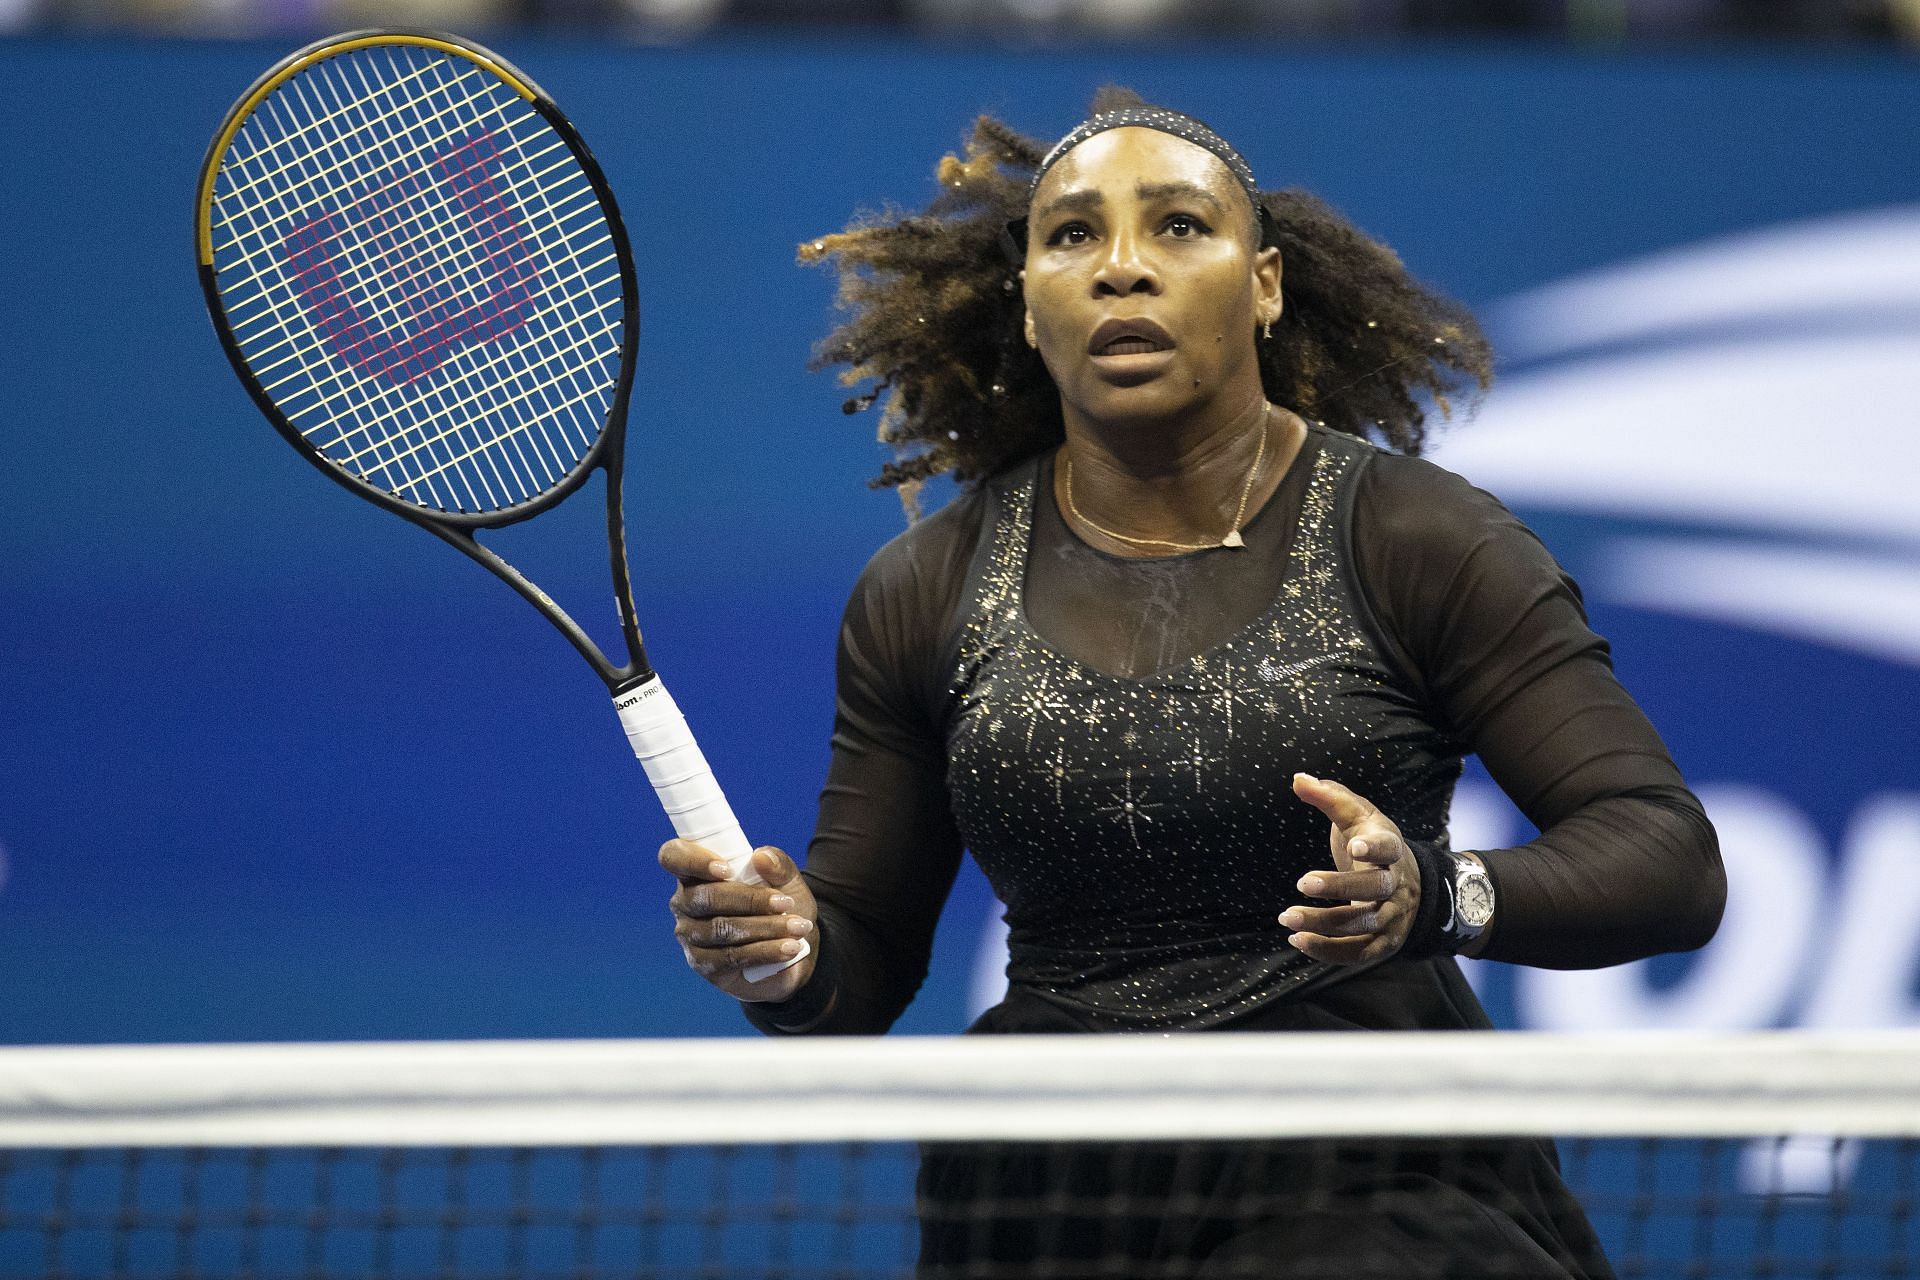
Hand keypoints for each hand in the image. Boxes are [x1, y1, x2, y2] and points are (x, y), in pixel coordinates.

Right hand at [658, 840, 818, 1001]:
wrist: (793, 946)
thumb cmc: (781, 905)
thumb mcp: (787, 880)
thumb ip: (778, 864)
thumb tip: (761, 857)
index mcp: (696, 872)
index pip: (673, 856)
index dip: (693, 860)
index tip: (726, 869)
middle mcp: (685, 903)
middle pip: (705, 898)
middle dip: (750, 900)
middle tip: (785, 903)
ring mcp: (690, 936)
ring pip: (720, 929)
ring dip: (764, 927)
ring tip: (797, 927)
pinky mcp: (704, 965)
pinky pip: (730, 957)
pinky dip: (763, 951)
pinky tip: (787, 948)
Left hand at [1281, 773, 1420, 964]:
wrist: (1409, 882)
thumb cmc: (1372, 842)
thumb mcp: (1357, 815)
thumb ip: (1329, 797)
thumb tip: (1297, 779)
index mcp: (1390, 848)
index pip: (1389, 846)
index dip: (1374, 848)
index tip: (1354, 846)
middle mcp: (1395, 884)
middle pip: (1373, 888)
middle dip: (1339, 888)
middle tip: (1302, 883)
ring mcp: (1392, 916)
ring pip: (1362, 924)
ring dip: (1323, 923)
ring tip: (1286, 918)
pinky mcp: (1384, 942)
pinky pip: (1359, 953)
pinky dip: (1329, 951)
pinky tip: (1299, 940)